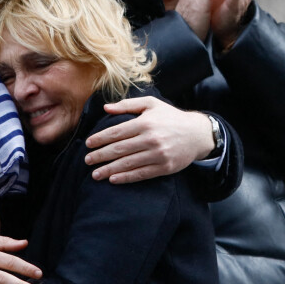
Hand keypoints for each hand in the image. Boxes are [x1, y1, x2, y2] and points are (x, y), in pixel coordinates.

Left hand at [84, 97, 213, 182]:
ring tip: (95, 174)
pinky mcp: (165, 167)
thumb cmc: (170, 117)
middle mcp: (151, 139)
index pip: (116, 132)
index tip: (88, 144)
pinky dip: (126, 178)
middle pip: (119, 149)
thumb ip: (127, 105)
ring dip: (109, 170)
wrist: (198, 134)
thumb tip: (106, 107)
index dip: (100, 139)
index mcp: (145, 123)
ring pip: (128, 163)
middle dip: (100, 156)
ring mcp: (158, 154)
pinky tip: (113, 179)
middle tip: (87, 160)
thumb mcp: (151, 104)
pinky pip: (141, 174)